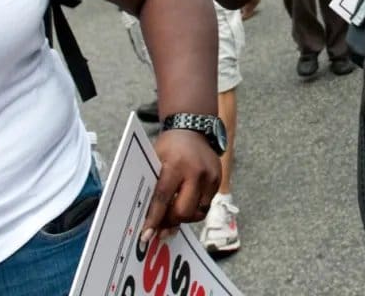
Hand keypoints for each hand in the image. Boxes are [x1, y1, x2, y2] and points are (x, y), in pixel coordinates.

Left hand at [140, 128, 222, 242]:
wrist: (193, 128)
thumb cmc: (169, 147)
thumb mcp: (156, 161)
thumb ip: (154, 187)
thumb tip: (150, 219)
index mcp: (176, 165)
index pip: (163, 198)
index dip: (154, 219)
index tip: (146, 236)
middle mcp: (196, 172)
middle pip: (183, 210)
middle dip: (170, 221)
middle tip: (159, 228)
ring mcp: (211, 177)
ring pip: (197, 212)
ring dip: (183, 217)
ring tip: (172, 216)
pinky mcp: (219, 181)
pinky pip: (205, 206)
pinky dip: (193, 209)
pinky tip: (185, 205)